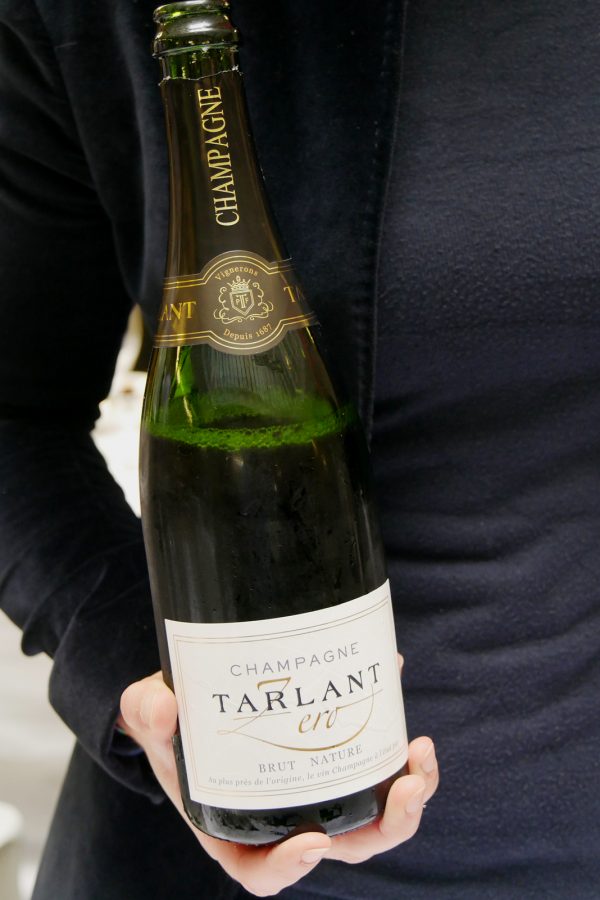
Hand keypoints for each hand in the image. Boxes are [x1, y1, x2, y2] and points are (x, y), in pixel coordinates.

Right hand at [120, 670, 438, 896]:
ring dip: (409, 791)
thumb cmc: (172, 725)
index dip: (289, 867)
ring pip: (377, 814)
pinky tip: (391, 675)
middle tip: (405, 782)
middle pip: (347, 846)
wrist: (192, 695)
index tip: (312, 841)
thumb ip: (151, 714)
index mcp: (237, 828)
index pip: (264, 871)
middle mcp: (287, 818)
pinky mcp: (339, 754)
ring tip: (420, 748)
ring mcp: (320, 791)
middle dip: (388, 823)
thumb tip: (162, 707)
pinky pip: (377, 759)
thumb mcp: (150, 716)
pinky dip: (392, 733)